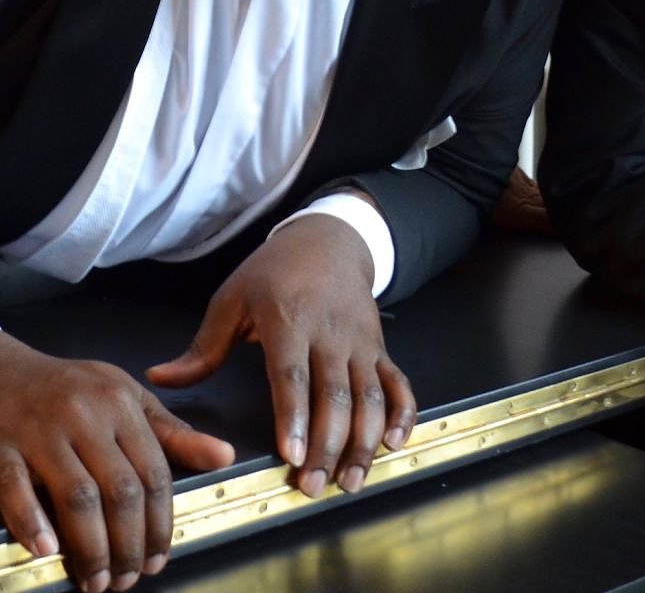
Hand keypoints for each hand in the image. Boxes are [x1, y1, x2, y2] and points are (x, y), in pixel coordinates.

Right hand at [0, 332, 233, 591]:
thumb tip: (225, 456)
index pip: (153, 472)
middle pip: (119, 489)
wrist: (10, 373)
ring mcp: (43, 432)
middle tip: (127, 579)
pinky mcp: (3, 448)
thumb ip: (174, 434)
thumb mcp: (130, 400)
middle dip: (128, 542)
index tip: (159, 556)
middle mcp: (87, 417)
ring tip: (96, 579)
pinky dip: (32, 521)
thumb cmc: (75, 390)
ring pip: (76, 495)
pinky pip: (16, 488)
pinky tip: (47, 549)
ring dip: (90, 546)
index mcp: (122, 406)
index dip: (160, 521)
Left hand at [147, 213, 415, 498]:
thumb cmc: (275, 272)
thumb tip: (160, 379)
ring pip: (369, 396)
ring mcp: (361, 341)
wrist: (329, 240)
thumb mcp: (233, 299)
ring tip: (350, 480)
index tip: (291, 454)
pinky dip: (403, 413)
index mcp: (289, 318)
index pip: (292, 373)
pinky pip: (398, 383)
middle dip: (326, 445)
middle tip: (311, 486)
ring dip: (363, 442)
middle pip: (333, 395)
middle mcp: (330, 332)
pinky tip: (395, 443)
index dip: (293, 416)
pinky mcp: (380, 347)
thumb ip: (202, 347)